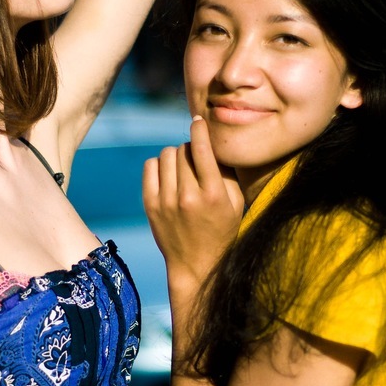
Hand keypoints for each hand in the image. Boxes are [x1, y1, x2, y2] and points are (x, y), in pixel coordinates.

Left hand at [143, 116, 243, 290]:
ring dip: (176, 156)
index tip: (198, 121)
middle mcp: (188, 196)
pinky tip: (168, 175)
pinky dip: (160, 165)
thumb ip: (225, 171)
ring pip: (167, 155)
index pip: (202, 149)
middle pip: (184, 150)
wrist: (196, 264)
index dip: (199, 129)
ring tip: (183, 169)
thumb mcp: (235, 202)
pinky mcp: (150, 205)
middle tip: (197, 161)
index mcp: (213, 194)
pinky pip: (151, 166)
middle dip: (191, 149)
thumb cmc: (222, 229)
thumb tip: (211, 141)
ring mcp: (166, 201)